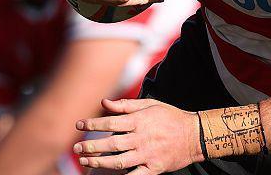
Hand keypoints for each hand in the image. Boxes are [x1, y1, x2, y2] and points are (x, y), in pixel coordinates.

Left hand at [75, 98, 203, 173]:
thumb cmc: (170, 117)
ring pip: (118, 162)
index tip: (78, 124)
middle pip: (111, 144)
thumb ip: (126, 105)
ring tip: (85, 160)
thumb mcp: (150, 105)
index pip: (111, 122)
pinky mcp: (154, 168)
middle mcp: (142, 138)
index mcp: (141, 121)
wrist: (194, 135)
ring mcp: (148, 154)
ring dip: (99, 162)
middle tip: (76, 148)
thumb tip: (104, 102)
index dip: (93, 123)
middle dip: (91, 146)